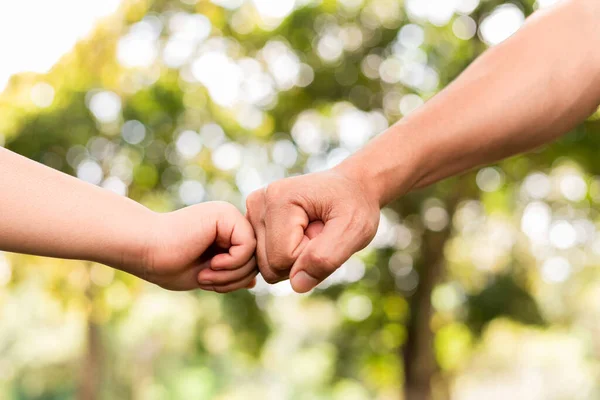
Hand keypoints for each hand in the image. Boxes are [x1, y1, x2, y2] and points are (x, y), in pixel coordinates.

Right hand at [140, 201, 256, 291]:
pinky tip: (212, 265)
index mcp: (224, 233)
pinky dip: (233, 262)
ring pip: (254, 253)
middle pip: (255, 257)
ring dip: (233, 275)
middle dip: (236, 279)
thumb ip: (229, 275)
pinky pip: (248, 245)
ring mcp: (228, 215)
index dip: (237, 280)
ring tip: (206, 277)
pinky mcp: (225, 214)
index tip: (213, 287)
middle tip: (208, 284)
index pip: (250, 261)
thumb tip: (254, 281)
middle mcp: (229, 221)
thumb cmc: (167, 264)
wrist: (144, 249)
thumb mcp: (206, 275)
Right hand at [246, 169, 379, 292]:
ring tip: (312, 231)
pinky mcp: (254, 221)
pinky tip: (300, 235)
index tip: (327, 231)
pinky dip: (286, 256)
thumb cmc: (356, 205)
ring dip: (295, 258)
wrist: (353, 186)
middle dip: (300, 259)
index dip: (311, 257)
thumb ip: (325, 258)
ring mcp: (253, 211)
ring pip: (266, 267)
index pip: (282, 259)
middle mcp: (258, 202)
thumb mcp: (354, 230)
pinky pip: (265, 260)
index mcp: (278, 199)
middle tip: (321, 232)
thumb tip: (296, 285)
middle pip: (269, 266)